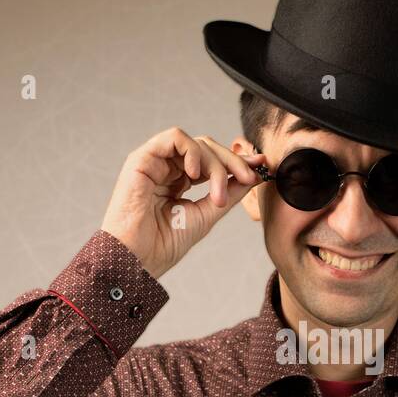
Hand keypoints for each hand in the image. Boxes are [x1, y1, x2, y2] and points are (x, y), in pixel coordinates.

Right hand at [101, 127, 267, 279]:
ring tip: (217, 194)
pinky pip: (175, 137)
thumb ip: (229, 193)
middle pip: (208, 148)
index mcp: (178, 182)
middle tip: (249, 178)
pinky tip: (196, 174)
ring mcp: (154, 162)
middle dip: (233, 161)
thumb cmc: (163, 244)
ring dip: (215, 164)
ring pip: (196, 143)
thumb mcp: (207, 215)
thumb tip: (253, 175)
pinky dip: (193, 151)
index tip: (260, 167)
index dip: (237, 162)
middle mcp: (166, 169)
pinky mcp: (143, 158)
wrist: (137, 259)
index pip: (212, 161)